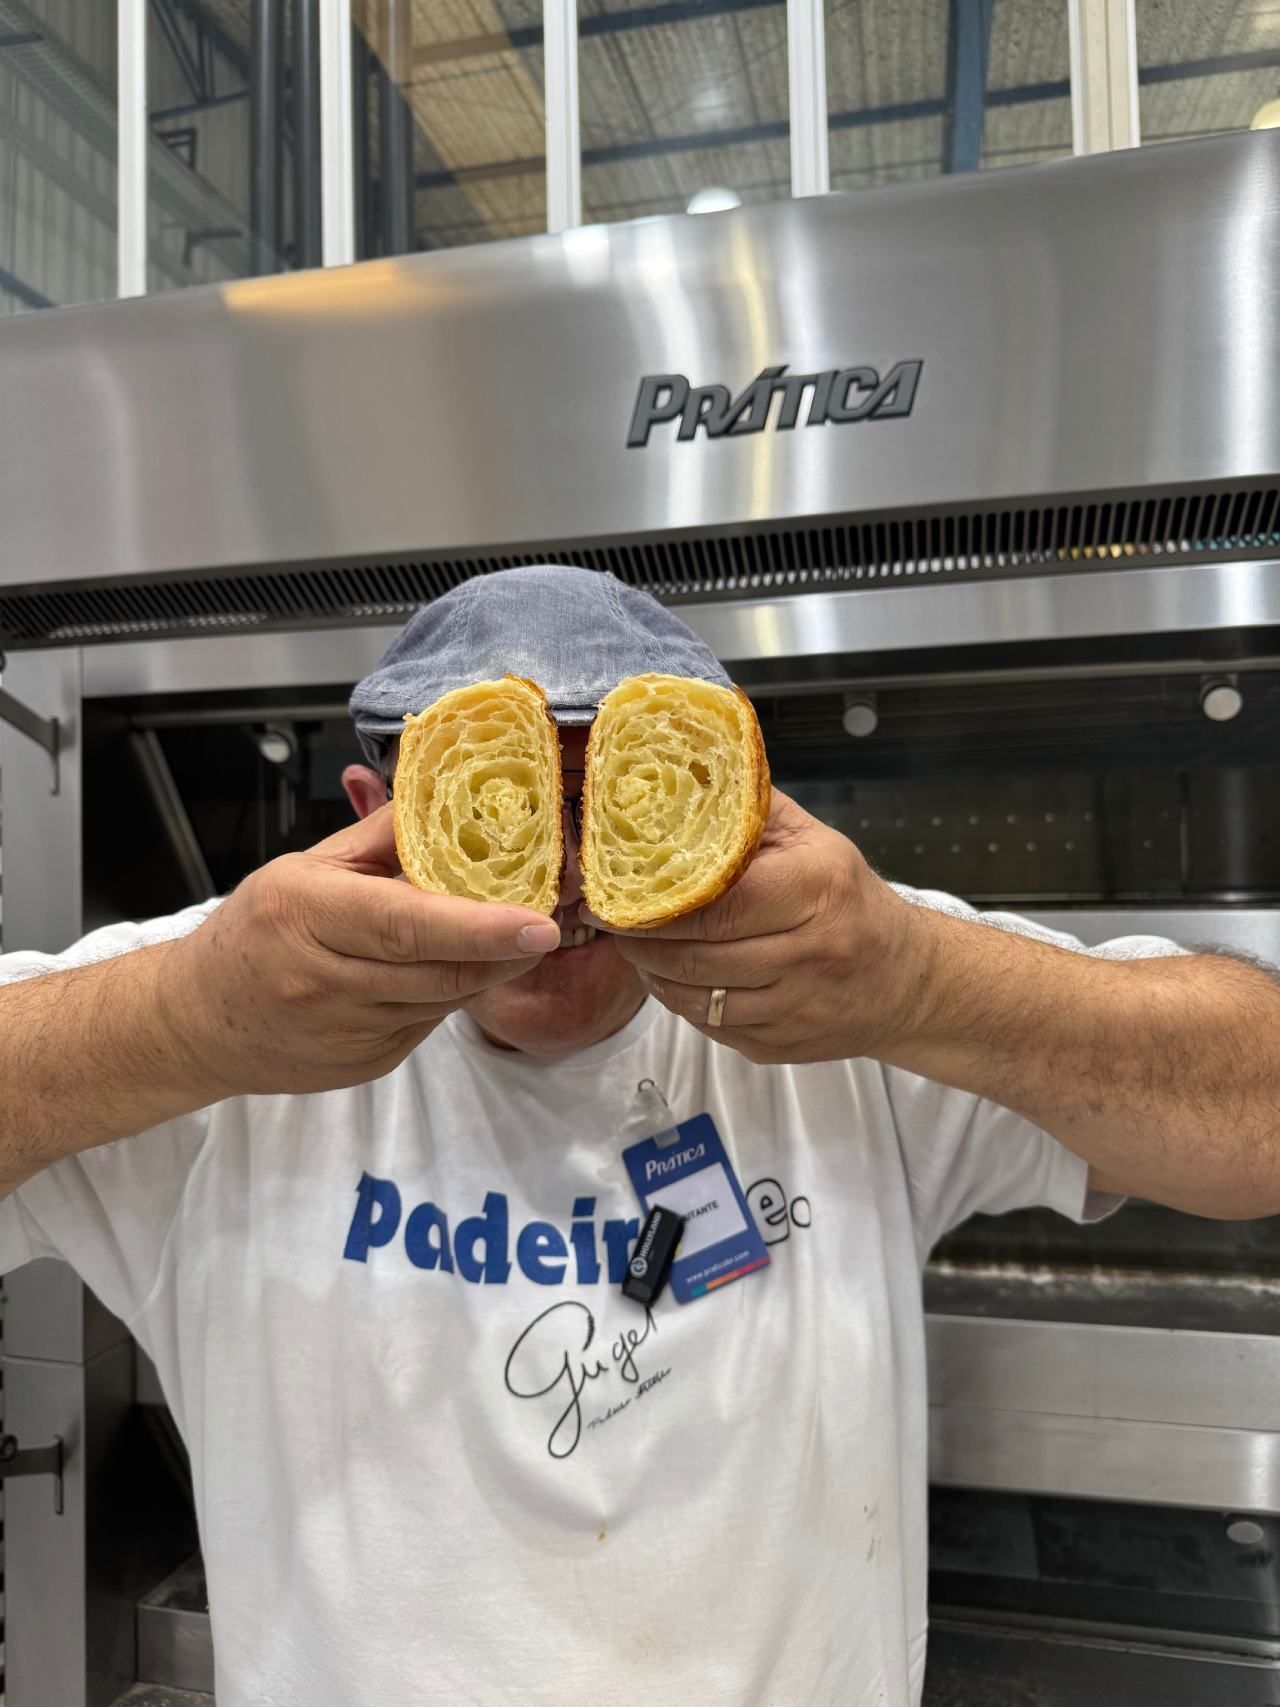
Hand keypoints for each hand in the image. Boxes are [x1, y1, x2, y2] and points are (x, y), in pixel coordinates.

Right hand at [157, 804, 559, 1096]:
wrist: (197, 1021)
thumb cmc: (256, 929)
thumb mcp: (305, 867)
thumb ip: (380, 837)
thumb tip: (449, 802)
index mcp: (307, 915)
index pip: (408, 925)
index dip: (480, 927)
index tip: (540, 923)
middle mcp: (324, 981)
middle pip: (441, 971)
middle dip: (504, 950)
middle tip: (548, 921)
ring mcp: (346, 1033)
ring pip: (443, 1000)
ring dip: (482, 970)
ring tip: (503, 938)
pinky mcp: (365, 1065)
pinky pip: (428, 1023)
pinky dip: (449, 993)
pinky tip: (445, 969)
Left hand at [581, 790, 929, 1064]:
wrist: (907, 979)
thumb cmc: (849, 898)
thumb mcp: (815, 840)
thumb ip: (749, 812)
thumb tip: (681, 780)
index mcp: (816, 890)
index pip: (717, 904)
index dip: (656, 905)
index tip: (614, 895)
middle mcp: (811, 953)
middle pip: (697, 958)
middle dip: (640, 942)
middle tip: (609, 922)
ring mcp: (797, 1008)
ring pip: (697, 1000)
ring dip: (654, 976)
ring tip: (634, 949)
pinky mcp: (783, 1047)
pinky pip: (713, 1027)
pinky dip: (682, 1003)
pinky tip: (673, 978)